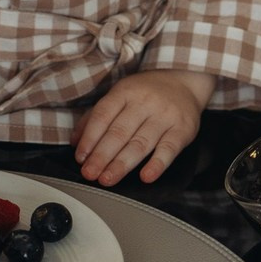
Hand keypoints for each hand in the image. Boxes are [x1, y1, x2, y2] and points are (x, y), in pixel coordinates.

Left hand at [72, 69, 214, 185]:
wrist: (185, 82)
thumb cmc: (147, 92)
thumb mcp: (121, 94)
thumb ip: (96, 115)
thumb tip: (75, 140)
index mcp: (125, 91)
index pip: (103, 115)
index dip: (90, 137)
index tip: (80, 157)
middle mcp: (144, 102)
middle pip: (119, 132)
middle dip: (102, 156)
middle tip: (90, 173)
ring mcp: (164, 116)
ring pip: (140, 143)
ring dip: (122, 164)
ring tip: (108, 179)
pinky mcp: (182, 129)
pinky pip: (169, 149)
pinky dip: (157, 164)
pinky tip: (146, 176)